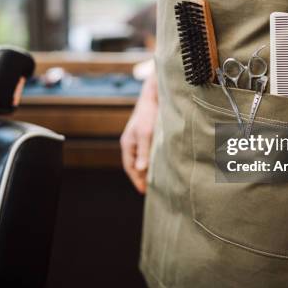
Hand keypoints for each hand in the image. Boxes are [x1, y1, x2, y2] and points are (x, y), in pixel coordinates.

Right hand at [120, 72, 157, 193]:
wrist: (154, 95)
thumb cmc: (148, 114)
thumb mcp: (146, 134)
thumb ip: (143, 152)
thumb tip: (141, 170)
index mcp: (128, 144)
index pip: (130, 167)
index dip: (136, 180)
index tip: (143, 191)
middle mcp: (132, 142)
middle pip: (135, 164)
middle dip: (141, 177)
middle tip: (150, 190)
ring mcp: (139, 138)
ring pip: (141, 158)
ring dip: (147, 169)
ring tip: (155, 180)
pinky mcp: (147, 134)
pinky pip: (147, 151)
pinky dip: (151, 160)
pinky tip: (160, 163)